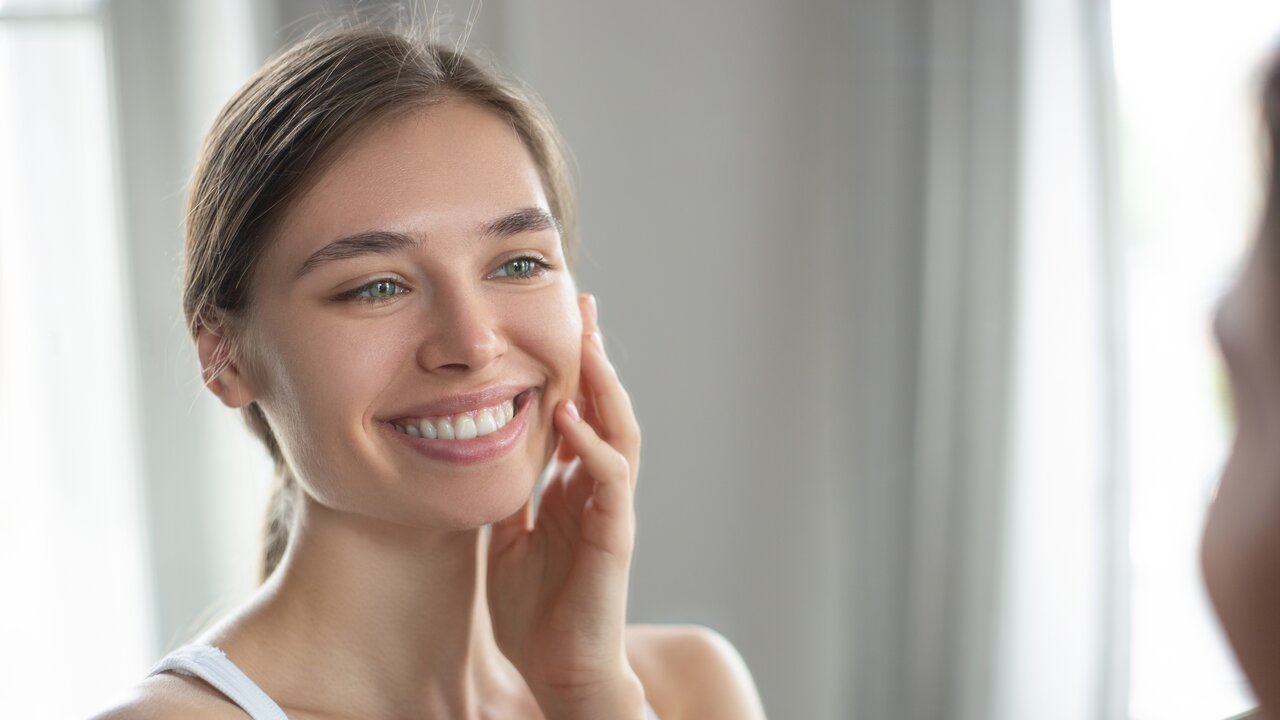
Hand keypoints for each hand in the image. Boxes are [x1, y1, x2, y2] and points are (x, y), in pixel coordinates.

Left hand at [487, 293, 645, 716]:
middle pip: (607, 408)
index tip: (558, 322)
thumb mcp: (505, 541)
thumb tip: (481, 457)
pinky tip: (569, 414)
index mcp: (573, 488)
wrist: (557, 670)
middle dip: (595, 357)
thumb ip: (508, 497)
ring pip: (620, 431)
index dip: (572, 369)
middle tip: (582, 307)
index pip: (580, 414)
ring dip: (604, 386)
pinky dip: (592, 443)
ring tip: (586, 343)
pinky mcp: (614, 533)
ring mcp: (609, 508)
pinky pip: (610, 477)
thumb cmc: (534, 612)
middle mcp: (597, 489)